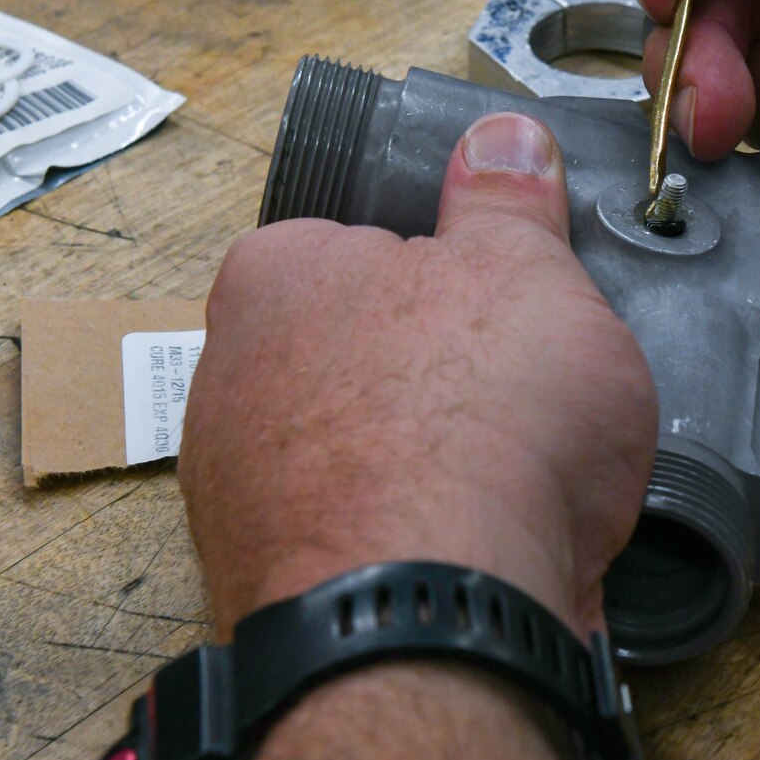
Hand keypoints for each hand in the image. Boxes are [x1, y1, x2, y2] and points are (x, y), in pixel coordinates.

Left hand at [181, 112, 657, 633]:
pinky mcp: (281, 592)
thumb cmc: (474, 422)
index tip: (508, 314)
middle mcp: (231, 380)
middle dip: (441, 382)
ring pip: (365, 460)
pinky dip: (425, 552)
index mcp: (274, 275)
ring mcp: (243, 499)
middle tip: (528, 403)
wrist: (434, 619)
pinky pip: (372, 547)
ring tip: (523, 494)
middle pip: (362, 359)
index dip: (453, 280)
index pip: (362, 248)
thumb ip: (511, 204)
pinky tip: (490, 561)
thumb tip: (501, 140)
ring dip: (435, 475)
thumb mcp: (528, 270)